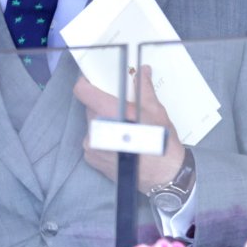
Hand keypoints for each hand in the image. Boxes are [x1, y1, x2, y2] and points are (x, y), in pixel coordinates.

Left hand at [73, 65, 185, 192]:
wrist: (163, 176)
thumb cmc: (161, 141)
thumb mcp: (155, 110)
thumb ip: (143, 88)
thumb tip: (143, 70)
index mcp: (109, 113)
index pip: (83, 92)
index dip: (85, 83)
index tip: (91, 81)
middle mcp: (95, 129)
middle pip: (90, 109)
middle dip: (102, 106)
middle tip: (119, 109)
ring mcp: (91, 146)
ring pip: (92, 125)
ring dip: (103, 123)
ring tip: (123, 129)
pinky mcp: (91, 158)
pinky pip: (92, 141)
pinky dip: (102, 139)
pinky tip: (118, 144)